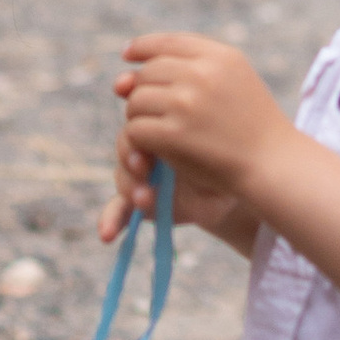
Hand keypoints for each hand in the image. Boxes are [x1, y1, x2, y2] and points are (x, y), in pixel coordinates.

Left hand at [98, 31, 285, 251]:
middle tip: (156, 113)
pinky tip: (155, 149)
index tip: (128, 56)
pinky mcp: (174, 134)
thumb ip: (188, 67)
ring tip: (159, 132)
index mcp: (219, 56)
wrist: (272, 164)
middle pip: (147, 73)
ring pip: (136, 101)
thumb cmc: (252, 126)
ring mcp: (186, 103)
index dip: (143, 47)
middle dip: (144, 92)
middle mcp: (202, 74)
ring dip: (139, 118)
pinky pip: (135, 129)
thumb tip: (122, 75)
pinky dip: (139, 141)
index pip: (168, 42)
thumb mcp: (234, 80)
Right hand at [99, 126, 250, 249]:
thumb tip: (171, 106)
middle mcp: (147, 148)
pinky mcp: (138, 203)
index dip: (137, 126)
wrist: (232, 190)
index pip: (139, 120)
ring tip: (146, 198)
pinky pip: (117, 211)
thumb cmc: (226, 158)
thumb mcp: (218, 139)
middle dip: (130, 156)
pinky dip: (110, 221)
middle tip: (143, 166)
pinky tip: (107, 233)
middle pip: (125, 145)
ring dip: (130, 188)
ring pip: (123, 177)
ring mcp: (140, 177)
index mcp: (162, 127)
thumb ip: (196, 125)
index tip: (148, 133)